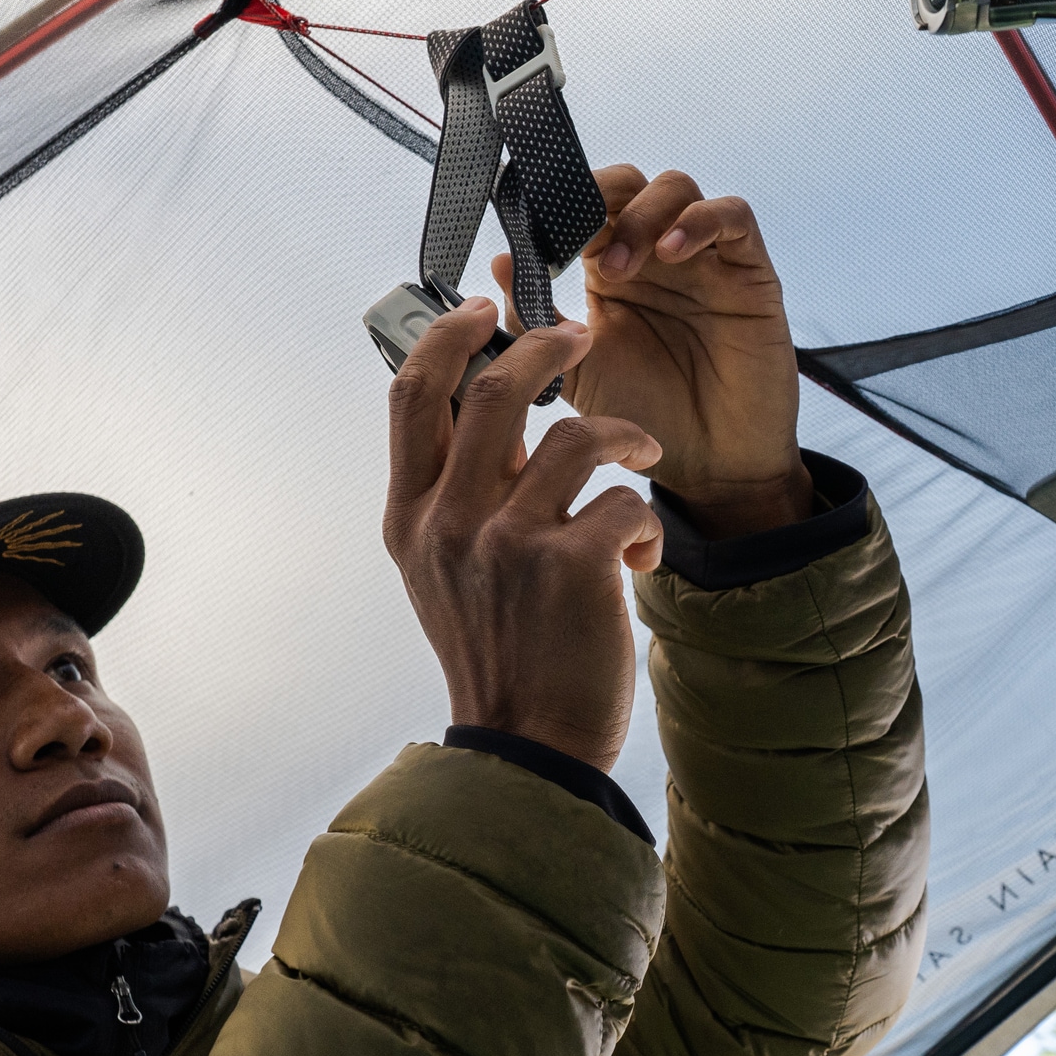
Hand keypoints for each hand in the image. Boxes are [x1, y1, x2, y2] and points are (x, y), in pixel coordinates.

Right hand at [384, 302, 665, 774]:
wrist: (526, 746)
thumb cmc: (498, 655)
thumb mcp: (445, 572)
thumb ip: (458, 495)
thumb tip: (485, 410)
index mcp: (410, 518)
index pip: (413, 395)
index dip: (450, 336)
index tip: (485, 309)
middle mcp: (450, 522)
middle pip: (498, 387)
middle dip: (550, 345)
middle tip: (582, 335)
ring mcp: (508, 541)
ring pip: (577, 436)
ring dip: (623, 438)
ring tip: (640, 459)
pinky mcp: (573, 566)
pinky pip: (625, 502)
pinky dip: (645, 526)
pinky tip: (639, 560)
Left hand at [501, 166, 818, 539]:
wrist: (710, 465)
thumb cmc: (648, 415)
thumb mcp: (576, 371)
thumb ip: (536, 321)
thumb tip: (499, 262)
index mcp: (610, 269)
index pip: (584, 206)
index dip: (558, 207)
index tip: (533, 231)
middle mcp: (656, 254)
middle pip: (628, 183)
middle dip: (598, 198)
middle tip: (578, 243)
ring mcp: (703, 258)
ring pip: (675, 188)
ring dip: (641, 215)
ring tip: (620, 266)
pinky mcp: (748, 270)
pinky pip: (733, 215)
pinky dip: (700, 221)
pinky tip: (672, 252)